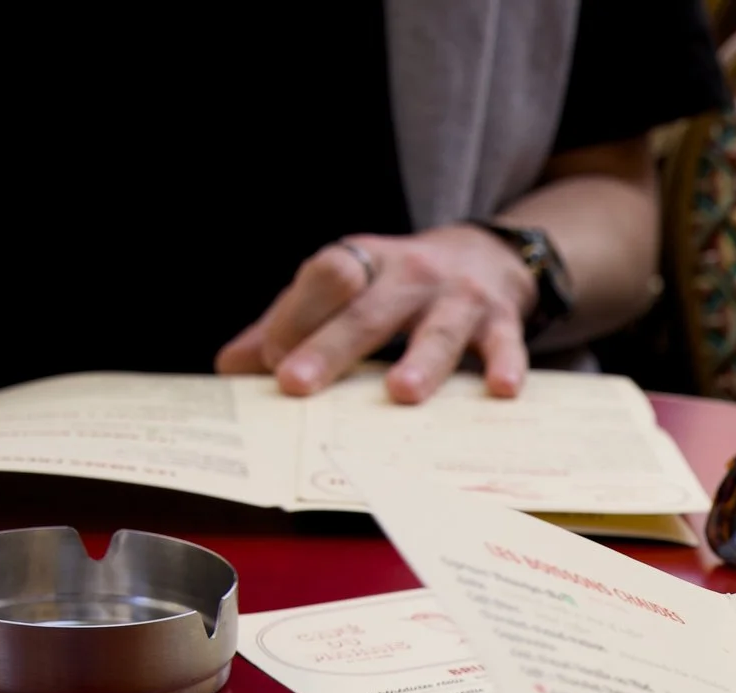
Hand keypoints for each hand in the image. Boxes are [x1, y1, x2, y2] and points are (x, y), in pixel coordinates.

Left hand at [214, 224, 537, 402]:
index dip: (296, 314)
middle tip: (298, 383)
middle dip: (331, 347)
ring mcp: (458, 298)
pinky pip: (504, 344)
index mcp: (363, 264)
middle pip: (367, 312)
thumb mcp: (348, 290)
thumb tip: (229, 368)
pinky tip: (502, 389)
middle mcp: (410, 275)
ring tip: (402, 393)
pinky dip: (506, 365)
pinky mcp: (502, 321)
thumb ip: (292, 324)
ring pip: (436, 331)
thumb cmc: (401, 287)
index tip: (274, 360)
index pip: (326, 276)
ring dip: (420, 361)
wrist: (490, 255)